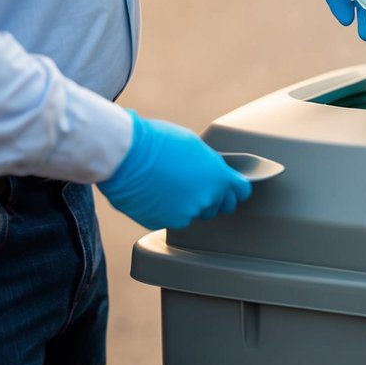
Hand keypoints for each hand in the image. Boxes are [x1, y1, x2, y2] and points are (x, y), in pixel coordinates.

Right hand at [98, 111, 252, 230]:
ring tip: (169, 187)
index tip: (228, 188)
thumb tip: (212, 173)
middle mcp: (207, 199)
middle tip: (192, 186)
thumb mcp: (194, 146)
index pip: (241, 192)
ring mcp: (187, 214)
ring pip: (195, 214)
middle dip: (210, 198)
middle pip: (219, 206)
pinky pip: (173, 219)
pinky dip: (167, 211)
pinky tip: (155, 195)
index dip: (233, 190)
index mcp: (219, 177)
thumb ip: (209, 166)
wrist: (125, 155)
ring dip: (188, 206)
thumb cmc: (157, 142)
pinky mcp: (165, 222)